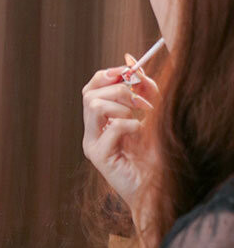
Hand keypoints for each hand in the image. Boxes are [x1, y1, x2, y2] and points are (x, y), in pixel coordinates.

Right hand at [82, 62, 159, 208]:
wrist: (158, 186)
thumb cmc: (155, 153)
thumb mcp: (152, 112)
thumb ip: (144, 88)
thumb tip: (131, 60)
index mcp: (99, 121)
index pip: (90, 89)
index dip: (106, 75)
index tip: (127, 71)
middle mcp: (91, 132)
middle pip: (89, 94)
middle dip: (117, 89)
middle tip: (139, 101)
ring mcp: (92, 145)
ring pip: (94, 106)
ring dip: (122, 106)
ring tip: (140, 118)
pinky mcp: (99, 157)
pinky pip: (111, 128)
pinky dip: (130, 125)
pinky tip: (139, 135)